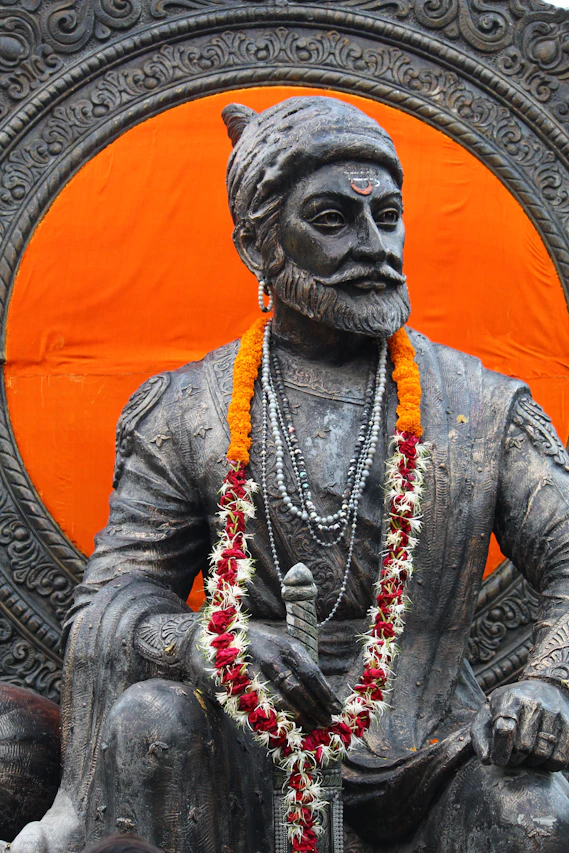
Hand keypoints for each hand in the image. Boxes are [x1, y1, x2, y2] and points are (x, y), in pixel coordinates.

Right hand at [190, 621, 341, 728]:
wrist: (214, 637)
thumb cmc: (258, 646)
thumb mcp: (281, 647)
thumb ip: (298, 666)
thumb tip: (324, 694)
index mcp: (287, 645)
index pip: (312, 672)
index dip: (326, 693)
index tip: (338, 708)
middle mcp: (272, 655)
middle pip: (299, 688)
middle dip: (316, 708)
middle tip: (328, 722)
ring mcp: (253, 670)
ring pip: (280, 700)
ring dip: (299, 717)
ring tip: (313, 727)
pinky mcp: (237, 684)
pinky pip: (260, 706)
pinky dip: (275, 719)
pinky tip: (286, 727)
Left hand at [471, 680, 568, 770]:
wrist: (544, 688)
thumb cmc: (510, 705)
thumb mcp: (489, 712)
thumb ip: (481, 736)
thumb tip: (487, 760)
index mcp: (510, 699)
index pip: (504, 730)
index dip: (499, 751)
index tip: (497, 760)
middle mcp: (534, 704)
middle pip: (523, 747)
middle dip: (514, 759)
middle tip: (511, 757)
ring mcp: (554, 715)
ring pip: (542, 755)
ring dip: (531, 763)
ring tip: (525, 756)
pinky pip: (559, 759)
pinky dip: (548, 765)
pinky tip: (541, 756)